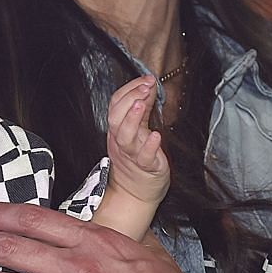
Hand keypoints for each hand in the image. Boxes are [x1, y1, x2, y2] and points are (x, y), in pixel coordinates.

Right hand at [105, 77, 169, 207]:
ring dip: (132, 119)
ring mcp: (133, 155)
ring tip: (141, 104)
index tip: (146, 79)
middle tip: (145, 87)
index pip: (115, 105)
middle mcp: (122, 141)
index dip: (129, 90)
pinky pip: (144, 157)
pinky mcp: (147, 168)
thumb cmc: (137, 159)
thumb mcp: (137, 129)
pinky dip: (149, 146)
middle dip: (129, 99)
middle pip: (116, 118)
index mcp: (118, 130)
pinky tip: (156, 136)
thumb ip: (143, 107)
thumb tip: (148, 85)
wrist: (135, 193)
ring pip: (125, 137)